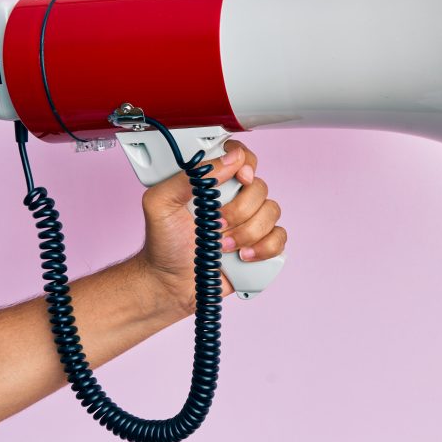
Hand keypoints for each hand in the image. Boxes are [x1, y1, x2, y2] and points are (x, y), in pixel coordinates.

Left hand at [134, 140, 286, 315]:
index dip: (246, 164)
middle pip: (260, 187)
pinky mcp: (260, 245)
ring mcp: (250, 222)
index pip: (241, 158)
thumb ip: (189, 176)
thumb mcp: (161, 203)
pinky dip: (263, 248)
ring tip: (223, 247)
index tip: (238, 178)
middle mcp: (235, 199)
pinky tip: (242, 256)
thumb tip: (229, 159)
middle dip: (238, 211)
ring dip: (247, 232)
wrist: (171, 283)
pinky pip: (279, 238)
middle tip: (216, 225)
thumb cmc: (164, 243)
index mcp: (214, 183)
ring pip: (272, 212)